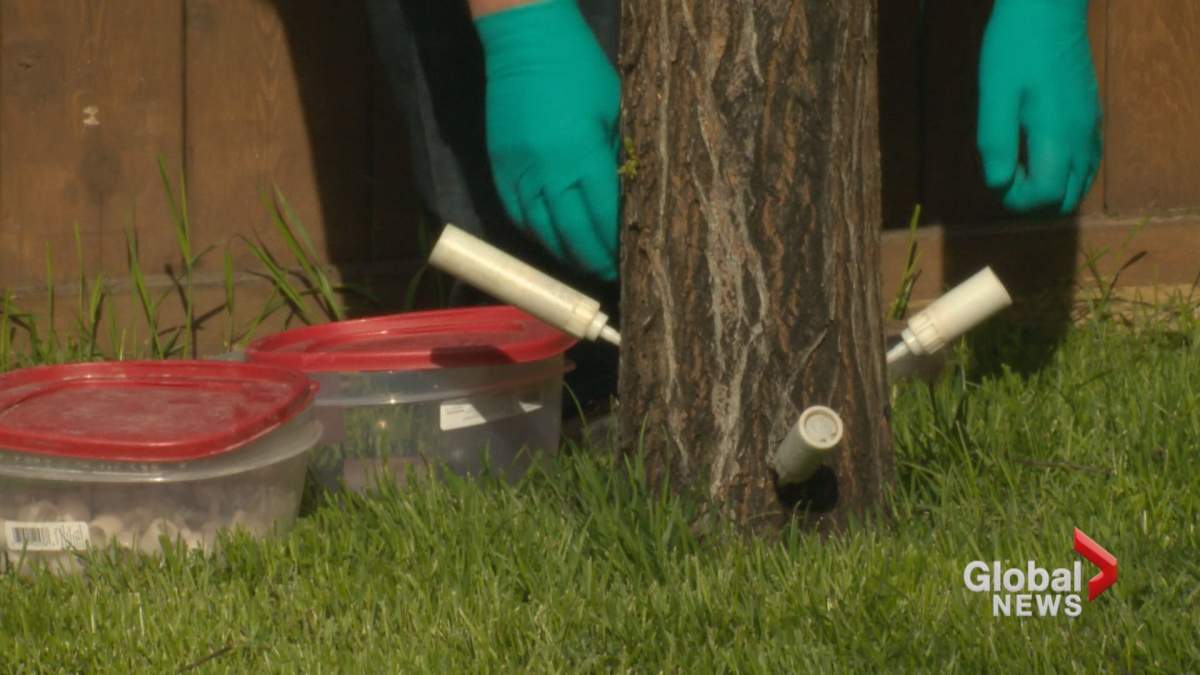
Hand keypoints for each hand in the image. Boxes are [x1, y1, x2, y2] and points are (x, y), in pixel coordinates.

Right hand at [475, 0, 619, 280]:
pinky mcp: (499, 166)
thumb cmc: (580, 69)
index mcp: (583, 155)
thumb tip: (626, 200)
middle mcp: (549, 171)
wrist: (525, 40)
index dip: (614, 248)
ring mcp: (519, 171)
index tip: (627, 265)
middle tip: (607, 275)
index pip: (603, 219)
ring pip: (541, 231)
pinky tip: (551, 241)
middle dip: (592, 260)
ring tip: (582, 264)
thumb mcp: (614, 110)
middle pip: (572, 235)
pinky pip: (516, 214)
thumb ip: (617, 156)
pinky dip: (535, 234)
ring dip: (563, 254)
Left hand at [977, 0, 1101, 213]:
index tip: (998, 177)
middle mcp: (1082, 139)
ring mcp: (1091, 128)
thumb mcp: (995, 95)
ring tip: (1021, 166)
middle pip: (1067, 196)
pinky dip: (1067, 173)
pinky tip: (1043, 158)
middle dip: (1034, 199)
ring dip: (1052, 188)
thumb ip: (996, 142)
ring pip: (1081, 181)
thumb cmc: (1015, 49)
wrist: (1050, 8)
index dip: (1018, 198)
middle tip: (1008, 173)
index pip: (1046, 195)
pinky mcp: (1092, 116)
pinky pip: (1088, 161)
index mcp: (1058, 136)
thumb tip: (998, 183)